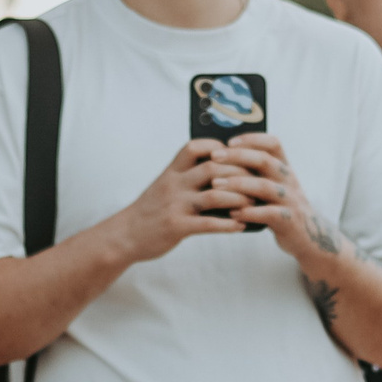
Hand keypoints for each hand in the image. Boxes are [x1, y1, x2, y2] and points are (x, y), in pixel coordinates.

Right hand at [105, 140, 248, 263]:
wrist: (124, 234)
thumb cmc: (151, 210)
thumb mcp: (164, 186)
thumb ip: (187, 177)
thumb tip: (223, 174)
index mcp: (172, 171)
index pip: (196, 146)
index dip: (219, 147)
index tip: (237, 154)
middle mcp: (174, 184)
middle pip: (213, 168)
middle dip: (240, 173)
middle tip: (257, 180)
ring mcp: (175, 205)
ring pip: (215, 195)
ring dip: (239, 199)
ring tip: (254, 203)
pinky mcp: (177, 226)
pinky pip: (208, 224)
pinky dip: (229, 224)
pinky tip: (242, 226)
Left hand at [205, 134, 326, 262]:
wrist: (309, 236)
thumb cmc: (280, 207)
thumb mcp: (275, 185)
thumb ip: (256, 173)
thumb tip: (222, 159)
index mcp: (284, 168)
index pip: (273, 144)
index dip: (251, 139)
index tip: (228, 141)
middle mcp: (289, 180)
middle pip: (265, 161)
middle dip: (237, 156)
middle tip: (214, 157)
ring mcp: (290, 200)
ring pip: (264, 186)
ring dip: (238, 184)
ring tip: (216, 184)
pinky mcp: (289, 221)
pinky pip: (268, 214)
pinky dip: (249, 213)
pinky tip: (232, 213)